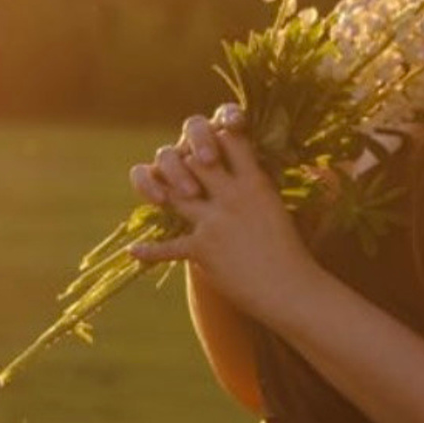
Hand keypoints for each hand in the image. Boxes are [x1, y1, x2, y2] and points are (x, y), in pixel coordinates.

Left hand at [126, 107, 320, 327]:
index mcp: (255, 182)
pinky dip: (148, 251)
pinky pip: (167, 247)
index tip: (210, 138)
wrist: (290, 287)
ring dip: (165, 193)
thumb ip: (254, 187)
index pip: (230, 140)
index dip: (216, 135)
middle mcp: (233, 196)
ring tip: (155, 196)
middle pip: (195, 161)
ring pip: (176, 194)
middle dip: (185, 162)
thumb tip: (240, 172)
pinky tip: (134, 251)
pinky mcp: (202, 249)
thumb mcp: (274, 206)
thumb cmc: (290, 249)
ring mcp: (215, 222)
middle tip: (181, 166)